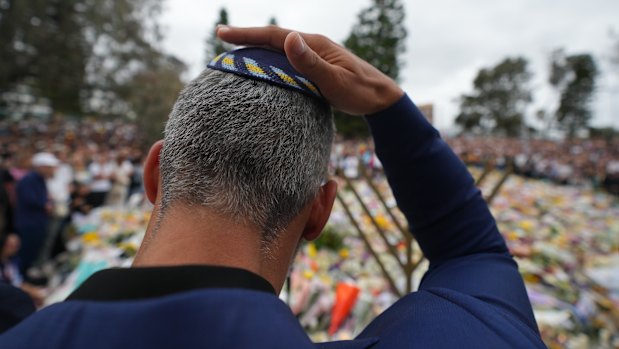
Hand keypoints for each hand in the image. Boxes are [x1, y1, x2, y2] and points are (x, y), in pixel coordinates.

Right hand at [217, 25, 403, 115]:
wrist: (381, 98)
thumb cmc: (360, 92)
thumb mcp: (335, 80)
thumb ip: (311, 62)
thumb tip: (289, 38)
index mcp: (314, 44)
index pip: (274, 35)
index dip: (247, 33)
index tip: (222, 33)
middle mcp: (312, 46)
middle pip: (273, 39)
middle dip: (247, 37)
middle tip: (221, 38)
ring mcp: (315, 56)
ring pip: (279, 50)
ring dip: (257, 48)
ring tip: (235, 54)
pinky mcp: (316, 68)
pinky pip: (287, 61)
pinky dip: (270, 61)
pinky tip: (264, 70)